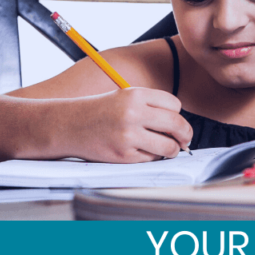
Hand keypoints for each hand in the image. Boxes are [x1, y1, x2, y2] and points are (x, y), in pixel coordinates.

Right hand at [62, 87, 191, 162]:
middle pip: (177, 124)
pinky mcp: (123, 155)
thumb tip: (181, 128)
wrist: (69, 125)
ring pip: (169, 147)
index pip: (174, 105)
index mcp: (135, 95)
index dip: (177, 114)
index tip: (173, 120)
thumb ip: (151, 107)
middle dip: (185, 134)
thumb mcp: (125, 98)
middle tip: (185, 140)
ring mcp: (128, 136)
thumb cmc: (101, 111)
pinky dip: (153, 157)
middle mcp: (133, 113)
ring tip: (167, 148)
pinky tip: (143, 151)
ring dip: (172, 149)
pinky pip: (152, 159)